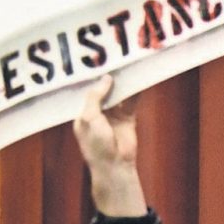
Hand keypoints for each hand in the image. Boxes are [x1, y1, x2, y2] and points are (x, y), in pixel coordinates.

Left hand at [73, 75, 147, 216]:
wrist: (115, 164)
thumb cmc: (96, 144)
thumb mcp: (90, 117)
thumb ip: (96, 97)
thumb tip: (106, 78)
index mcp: (84, 113)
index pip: (88, 92)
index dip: (93, 79)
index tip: (97, 62)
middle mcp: (98, 113)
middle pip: (106, 91)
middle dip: (110, 78)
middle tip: (116, 59)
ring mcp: (114, 116)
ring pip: (120, 95)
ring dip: (124, 83)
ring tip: (129, 66)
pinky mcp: (128, 118)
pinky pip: (132, 102)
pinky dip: (136, 92)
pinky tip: (139, 80)